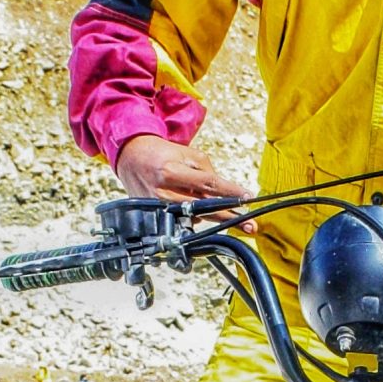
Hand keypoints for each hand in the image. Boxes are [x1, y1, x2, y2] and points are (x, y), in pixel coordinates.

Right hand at [115, 134, 250, 212]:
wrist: (131, 158)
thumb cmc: (162, 154)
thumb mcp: (187, 154)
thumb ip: (207, 172)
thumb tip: (223, 193)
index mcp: (172, 172)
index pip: (208, 184)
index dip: (230, 192)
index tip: (248, 198)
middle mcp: (164, 193)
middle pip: (204, 208)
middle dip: (230, 218)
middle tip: (251, 227)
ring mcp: (158, 208)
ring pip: (196, 217)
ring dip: (213, 215)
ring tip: (225, 212)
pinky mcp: (156, 216)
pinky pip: (184, 219)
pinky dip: (195, 213)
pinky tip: (194, 203)